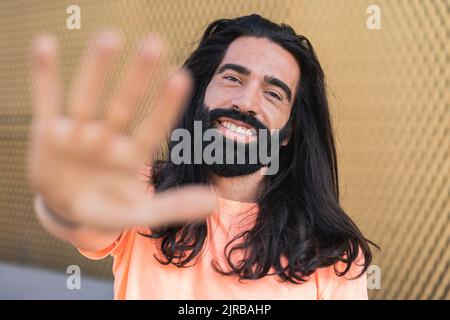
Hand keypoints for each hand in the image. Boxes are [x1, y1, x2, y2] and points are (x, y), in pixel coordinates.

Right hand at [28, 31, 215, 230]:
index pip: (153, 127)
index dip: (165, 105)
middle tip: (154, 44)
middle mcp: (108, 137)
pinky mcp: (48, 131)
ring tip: (111, 37)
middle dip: (137, 78)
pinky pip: (46, 100)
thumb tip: (213, 203)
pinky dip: (44, 76)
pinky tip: (46, 46)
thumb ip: (173, 207)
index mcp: (132, 156)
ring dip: (96, 69)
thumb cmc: (107, 210)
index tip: (181, 75)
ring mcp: (78, 133)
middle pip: (124, 105)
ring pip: (87, 97)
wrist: (66, 210)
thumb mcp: (138, 214)